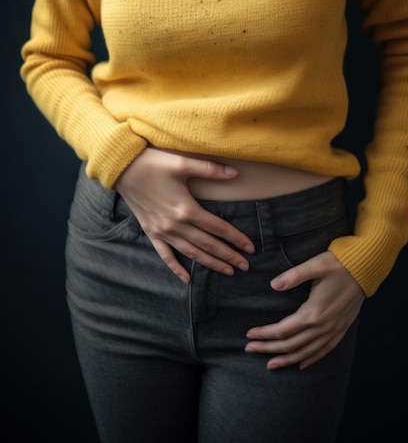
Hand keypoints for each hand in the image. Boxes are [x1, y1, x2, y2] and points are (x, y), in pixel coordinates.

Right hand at [115, 147, 253, 282]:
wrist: (121, 168)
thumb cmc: (152, 163)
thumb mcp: (182, 163)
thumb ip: (210, 169)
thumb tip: (235, 173)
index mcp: (187, 208)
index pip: (218, 227)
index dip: (236, 238)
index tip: (250, 248)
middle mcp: (175, 225)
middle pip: (208, 244)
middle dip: (228, 256)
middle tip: (245, 266)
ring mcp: (162, 231)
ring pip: (191, 253)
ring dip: (210, 263)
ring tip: (227, 271)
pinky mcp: (150, 232)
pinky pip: (165, 255)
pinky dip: (176, 268)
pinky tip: (187, 279)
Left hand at [245, 251, 364, 369]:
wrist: (366, 269)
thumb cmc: (339, 264)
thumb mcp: (315, 265)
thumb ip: (293, 276)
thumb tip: (273, 285)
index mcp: (313, 312)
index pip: (282, 330)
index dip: (264, 334)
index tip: (249, 335)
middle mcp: (322, 326)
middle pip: (290, 344)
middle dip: (268, 348)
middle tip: (249, 349)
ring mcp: (333, 330)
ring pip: (306, 352)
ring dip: (286, 359)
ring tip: (270, 364)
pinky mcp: (341, 329)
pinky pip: (324, 350)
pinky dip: (310, 359)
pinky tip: (301, 364)